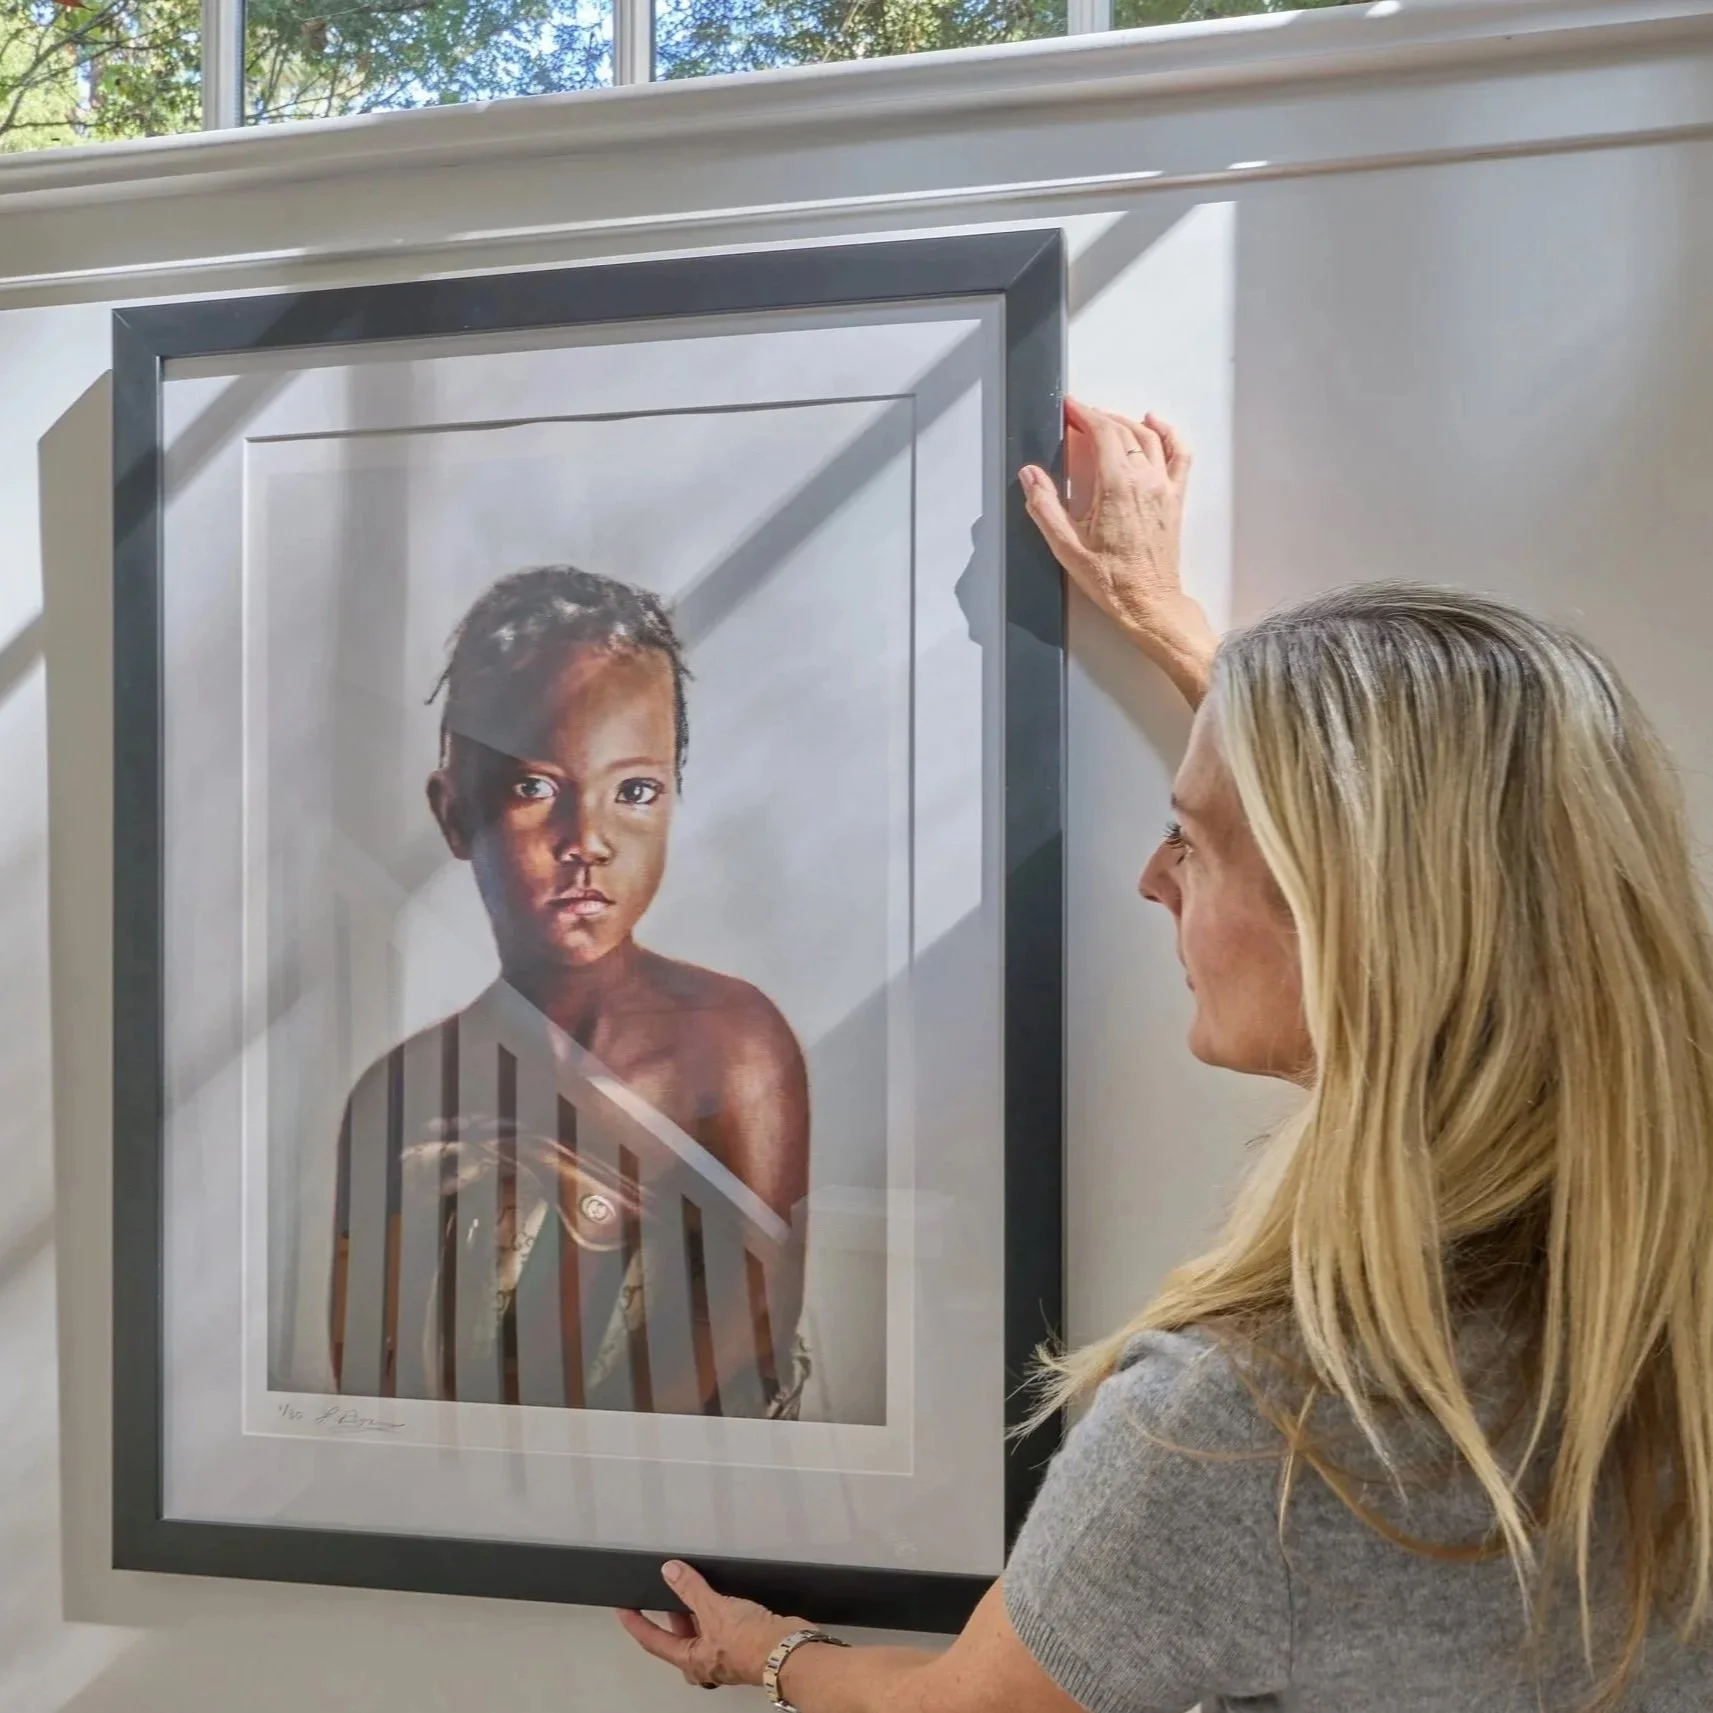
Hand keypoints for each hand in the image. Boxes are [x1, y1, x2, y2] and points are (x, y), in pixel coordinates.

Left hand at [619, 1560, 802, 1690]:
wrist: (789, 1650)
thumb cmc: (750, 1643)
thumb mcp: (713, 1609)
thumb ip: (690, 1589)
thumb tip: (669, 1572)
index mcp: (691, 1661)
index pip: (654, 1641)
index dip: (637, 1623)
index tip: (624, 1609)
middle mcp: (706, 1663)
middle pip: (679, 1639)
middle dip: (671, 1615)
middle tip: (663, 1592)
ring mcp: (725, 1656)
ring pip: (702, 1632)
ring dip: (696, 1611)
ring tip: (693, 1587)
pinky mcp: (744, 1645)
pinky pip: (722, 1627)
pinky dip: (717, 1610)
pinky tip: (723, 1596)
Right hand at [1020, 398, 1208, 656]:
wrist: (1148, 603)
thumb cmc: (1112, 580)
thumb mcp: (1066, 547)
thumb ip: (1045, 506)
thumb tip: (1030, 475)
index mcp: (1117, 486)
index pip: (1103, 433)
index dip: (1084, 415)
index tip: (1070, 409)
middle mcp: (1144, 480)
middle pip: (1124, 431)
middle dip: (1100, 418)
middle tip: (1080, 417)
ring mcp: (1163, 488)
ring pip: (1149, 438)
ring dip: (1127, 422)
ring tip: (1107, 420)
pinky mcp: (1174, 499)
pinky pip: (1179, 455)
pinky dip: (1169, 434)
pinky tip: (1156, 425)